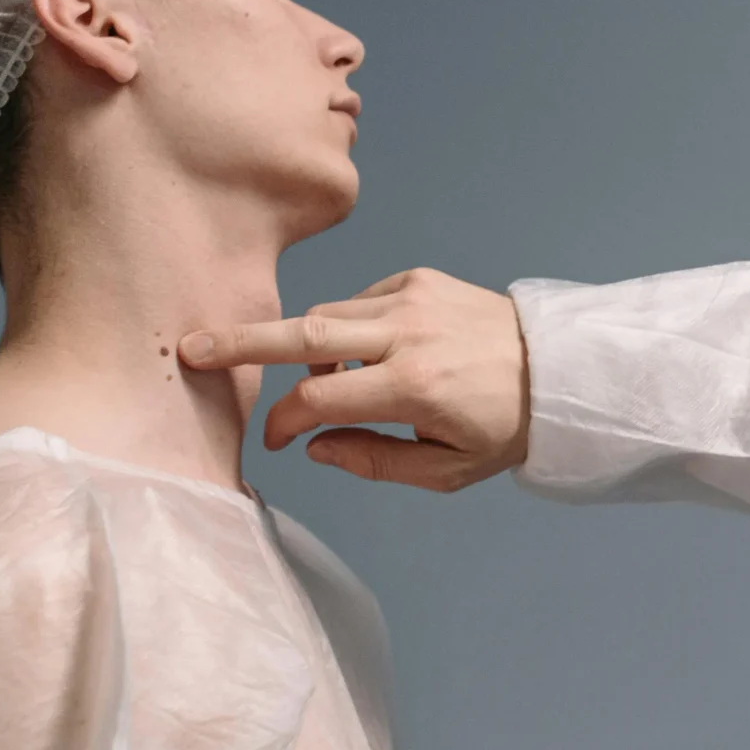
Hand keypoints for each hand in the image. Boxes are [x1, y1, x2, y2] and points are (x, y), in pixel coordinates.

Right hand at [179, 269, 530, 491]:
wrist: (560, 371)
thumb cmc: (504, 428)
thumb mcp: (446, 470)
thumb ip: (373, 460)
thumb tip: (314, 446)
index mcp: (414, 386)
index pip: (318, 396)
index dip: (285, 420)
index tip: (277, 441)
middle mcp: (409, 333)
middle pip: (303, 332)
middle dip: (242, 342)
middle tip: (190, 348)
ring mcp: (413, 298)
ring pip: (326, 314)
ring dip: (303, 345)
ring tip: (319, 379)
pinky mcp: (419, 279)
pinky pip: (358, 302)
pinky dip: (346, 327)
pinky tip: (370, 356)